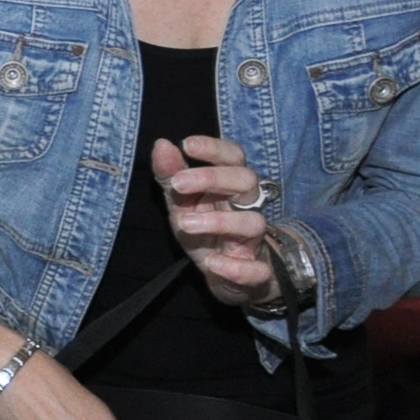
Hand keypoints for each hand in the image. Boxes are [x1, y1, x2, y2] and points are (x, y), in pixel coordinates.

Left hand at [153, 134, 279, 305]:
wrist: (225, 276)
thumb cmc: (204, 230)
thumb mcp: (182, 202)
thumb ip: (170, 175)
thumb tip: (161, 144)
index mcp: (229, 188)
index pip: (234, 158)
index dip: (215, 148)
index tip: (187, 144)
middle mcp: (246, 208)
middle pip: (247, 181)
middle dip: (214, 178)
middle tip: (179, 184)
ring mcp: (252, 240)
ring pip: (254, 222)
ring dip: (220, 221)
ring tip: (184, 223)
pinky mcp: (256, 272)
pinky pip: (258, 269)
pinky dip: (237, 267)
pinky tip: (212, 263)